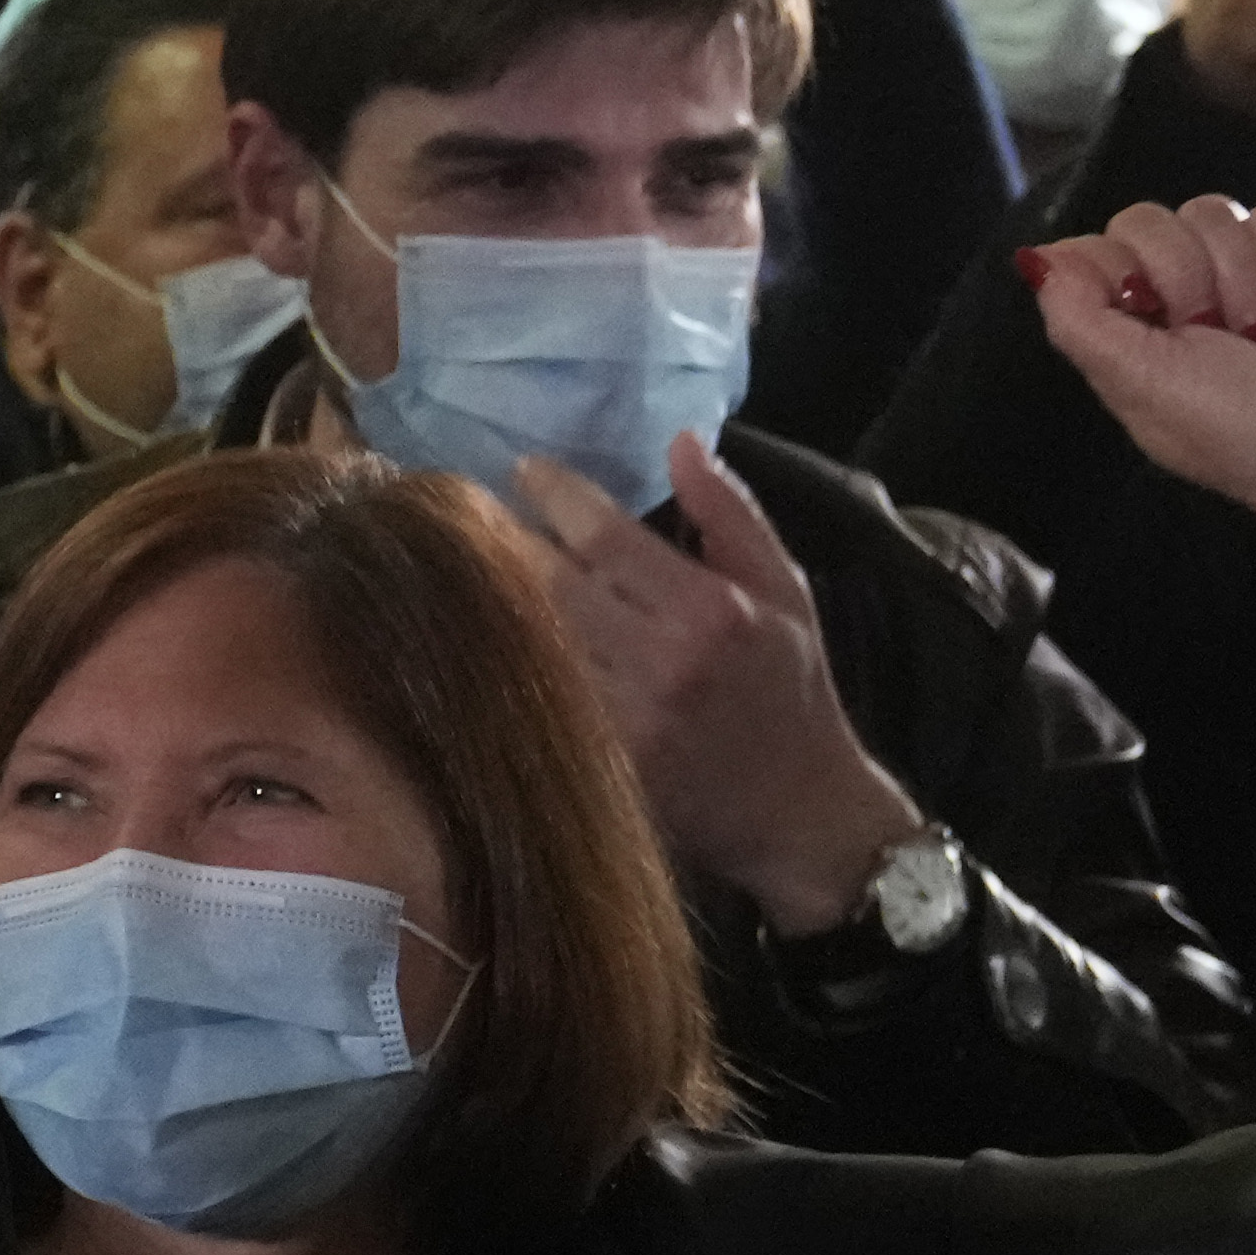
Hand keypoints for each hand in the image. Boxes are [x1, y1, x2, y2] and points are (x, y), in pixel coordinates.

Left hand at [496, 438, 917, 936]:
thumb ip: (731, 514)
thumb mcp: (784, 590)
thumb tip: (682, 442)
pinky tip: (478, 635)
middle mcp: (661, 663)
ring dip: (489, 599)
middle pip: (548, 585)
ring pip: (530, 642)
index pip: (605, 537)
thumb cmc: (791, 690)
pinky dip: (504, 662)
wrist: (799, 812)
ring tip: (456, 562)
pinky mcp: (599, 766)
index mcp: (709, 611)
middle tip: (465, 510)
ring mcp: (625, 720)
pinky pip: (533, 699)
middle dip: (501, 540)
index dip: (554, 495)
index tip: (522, 469)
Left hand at [1023, 203, 1255, 687]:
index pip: (1088, 253)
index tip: (1147, 310)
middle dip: (1186, 274)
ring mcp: (1244, 281)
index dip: (1114, 267)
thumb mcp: (1141, 386)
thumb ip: (1076, 321)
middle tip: (1220, 335)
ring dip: (1245, 278)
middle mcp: (1178, 306)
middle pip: (1146, 221)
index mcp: (1127, 338)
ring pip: (1216, 213)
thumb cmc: (1253, 436)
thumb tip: (1034, 259)